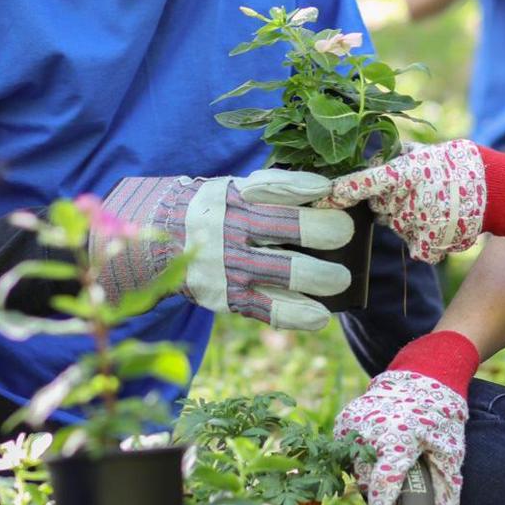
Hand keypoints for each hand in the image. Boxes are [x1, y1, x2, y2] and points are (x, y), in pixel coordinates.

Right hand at [99, 169, 353, 330]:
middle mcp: (231, 230)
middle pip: (286, 228)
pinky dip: (298, 314)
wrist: (160, 244)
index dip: (303, 187)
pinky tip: (319, 316)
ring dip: (319, 276)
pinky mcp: (228, 297)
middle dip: (324, 231)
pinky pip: (269, 309)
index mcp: (234, 198)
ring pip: (284, 271)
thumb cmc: (215, 213)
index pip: (274, 188)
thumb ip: (272, 192)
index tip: (328, 190)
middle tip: (345, 234)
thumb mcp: (231, 191)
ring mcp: (230, 266)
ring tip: (340, 280)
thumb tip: (326, 196)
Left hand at [328, 140, 504, 262]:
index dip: (337, 193)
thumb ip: (395, 156)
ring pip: (397, 225)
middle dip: (391, 200)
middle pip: (380, 208)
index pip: (361, 184)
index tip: (320, 199)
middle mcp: (405, 201)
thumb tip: (370, 160)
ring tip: (437, 204)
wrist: (495, 190)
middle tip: (418, 190)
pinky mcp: (426, 245)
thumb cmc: (457, 164)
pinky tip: (441, 223)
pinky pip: (414, 245)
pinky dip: (424, 237)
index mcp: (402, 174)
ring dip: (410, 217)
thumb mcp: (424, 151)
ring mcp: (415, 226)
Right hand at [333, 332, 477, 504]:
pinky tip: (377, 458)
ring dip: (368, 480)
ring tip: (389, 475)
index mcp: (397, 441)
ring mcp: (352, 425)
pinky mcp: (344, 420)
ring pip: (354, 470)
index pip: (382, 490)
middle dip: (379, 500)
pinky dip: (360, 462)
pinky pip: (347, 453)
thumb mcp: (451, 452)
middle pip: (366, 483)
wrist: (421, 376)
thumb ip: (448, 490)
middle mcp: (368, 432)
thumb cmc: (440, 417)